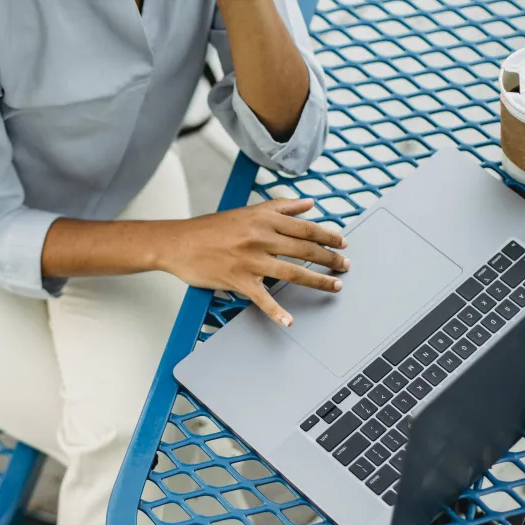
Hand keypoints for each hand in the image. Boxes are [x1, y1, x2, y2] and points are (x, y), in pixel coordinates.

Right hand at [154, 197, 348, 326]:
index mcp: (263, 219)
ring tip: (335, 286)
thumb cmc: (211, 228)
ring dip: (318, 281)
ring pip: (292, 272)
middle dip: (330, 258)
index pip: (304, 227)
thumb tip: (308, 204)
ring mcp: (250, 260)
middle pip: (304, 249)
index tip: (342, 243)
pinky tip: (289, 321)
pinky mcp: (238, 280)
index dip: (328, 236)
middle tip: (345, 265)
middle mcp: (260, 238)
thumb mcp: (247, 210)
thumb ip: (280, 206)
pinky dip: (276, 311)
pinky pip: (262, 298)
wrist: (178, 243)